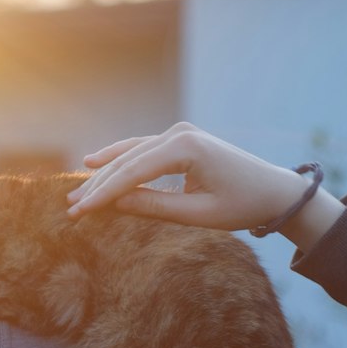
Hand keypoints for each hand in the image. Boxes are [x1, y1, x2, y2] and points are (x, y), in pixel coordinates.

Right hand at [66, 122, 343, 249]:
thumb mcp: (198, 214)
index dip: (104, 193)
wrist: (275, 191)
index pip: (134, 171)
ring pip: (132, 154)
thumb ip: (155, 207)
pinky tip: (96, 165)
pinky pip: (143, 151)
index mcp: (187, 148)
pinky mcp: (181, 141)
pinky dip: (121, 162)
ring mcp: (180, 133)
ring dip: (105, 173)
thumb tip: (115, 205)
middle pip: (128, 160)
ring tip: (78, 193)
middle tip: (71, 209)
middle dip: (99, 186)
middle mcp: (180, 133)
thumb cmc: (243, 205)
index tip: (80, 213)